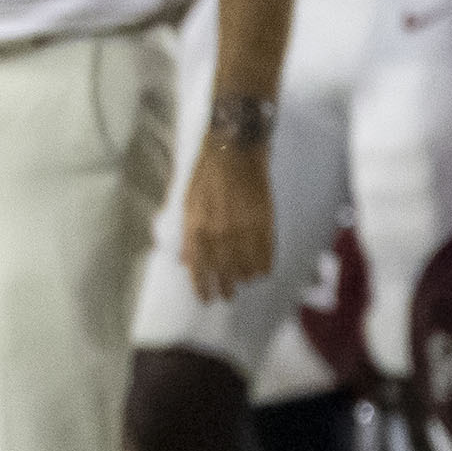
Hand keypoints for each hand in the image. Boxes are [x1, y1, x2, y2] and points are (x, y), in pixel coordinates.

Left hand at [182, 139, 273, 301]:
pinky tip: (262, 272)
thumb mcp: (187, 204)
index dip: (203, 286)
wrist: (234, 151)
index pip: (199, 267)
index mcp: (197, 228)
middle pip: (224, 270)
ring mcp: (244, 228)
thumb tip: (184, 261)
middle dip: (226, 287)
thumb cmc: (206, 175)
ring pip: (246, 265)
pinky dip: (264, 264)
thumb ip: (187, 235)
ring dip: (245, 277)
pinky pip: (266, 251)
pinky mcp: (264, 221)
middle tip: (227, 297)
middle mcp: (219, 233)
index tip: (206, 299)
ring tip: (244, 283)